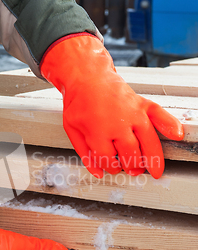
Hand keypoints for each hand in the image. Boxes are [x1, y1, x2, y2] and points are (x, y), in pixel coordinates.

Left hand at [40, 34, 183, 178]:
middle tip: (131, 170)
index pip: (108, 159)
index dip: (109, 167)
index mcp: (98, 131)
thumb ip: (85, 153)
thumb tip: (97, 173)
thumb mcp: (73, 129)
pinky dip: (170, 125)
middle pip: (130, 154)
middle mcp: (118, 123)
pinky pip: (159, 115)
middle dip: (131, 166)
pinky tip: (177, 134)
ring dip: (151, 159)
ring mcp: (132, 113)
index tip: (111, 167)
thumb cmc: (79, 102)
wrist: (87, 76)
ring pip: (148, 142)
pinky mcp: (141, 104)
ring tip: (152, 169)